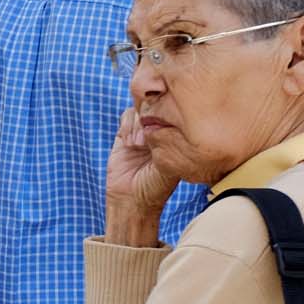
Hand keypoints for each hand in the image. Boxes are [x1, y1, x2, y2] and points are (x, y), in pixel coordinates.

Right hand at [105, 108, 177, 226]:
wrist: (132, 199)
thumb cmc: (156, 186)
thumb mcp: (170, 162)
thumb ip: (170, 139)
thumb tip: (163, 118)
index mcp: (178, 135)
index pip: (177, 110)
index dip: (170, 110)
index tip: (164, 126)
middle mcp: (162, 129)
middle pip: (159, 104)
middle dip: (152, 115)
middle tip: (148, 134)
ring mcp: (143, 130)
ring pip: (141, 108)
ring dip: (138, 124)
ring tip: (138, 145)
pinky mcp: (125, 133)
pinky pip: (127, 115)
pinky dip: (127, 126)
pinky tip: (129, 144)